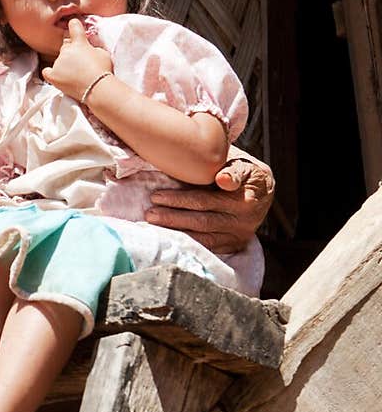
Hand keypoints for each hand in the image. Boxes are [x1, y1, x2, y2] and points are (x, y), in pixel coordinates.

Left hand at [41, 18, 112, 101]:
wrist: (97, 88)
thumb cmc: (103, 71)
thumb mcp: (103, 53)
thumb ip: (93, 47)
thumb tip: (89, 48)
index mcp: (79, 43)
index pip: (74, 26)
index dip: (74, 25)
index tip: (73, 24)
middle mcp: (66, 50)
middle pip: (65, 47)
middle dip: (71, 52)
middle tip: (80, 62)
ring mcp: (58, 63)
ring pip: (59, 60)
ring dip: (65, 65)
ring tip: (75, 75)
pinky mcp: (54, 75)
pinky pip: (47, 72)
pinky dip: (51, 73)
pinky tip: (58, 77)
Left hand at [146, 149, 274, 253]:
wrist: (264, 191)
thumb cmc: (244, 171)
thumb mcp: (242, 164)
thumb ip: (232, 169)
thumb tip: (222, 179)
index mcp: (245, 198)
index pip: (205, 200)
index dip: (178, 199)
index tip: (156, 196)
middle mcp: (244, 220)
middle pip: (201, 220)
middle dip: (171, 217)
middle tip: (148, 213)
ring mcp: (239, 234)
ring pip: (203, 237)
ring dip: (175, 231)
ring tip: (153, 223)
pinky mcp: (234, 245)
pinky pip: (208, 247)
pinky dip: (187, 242)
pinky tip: (169, 237)